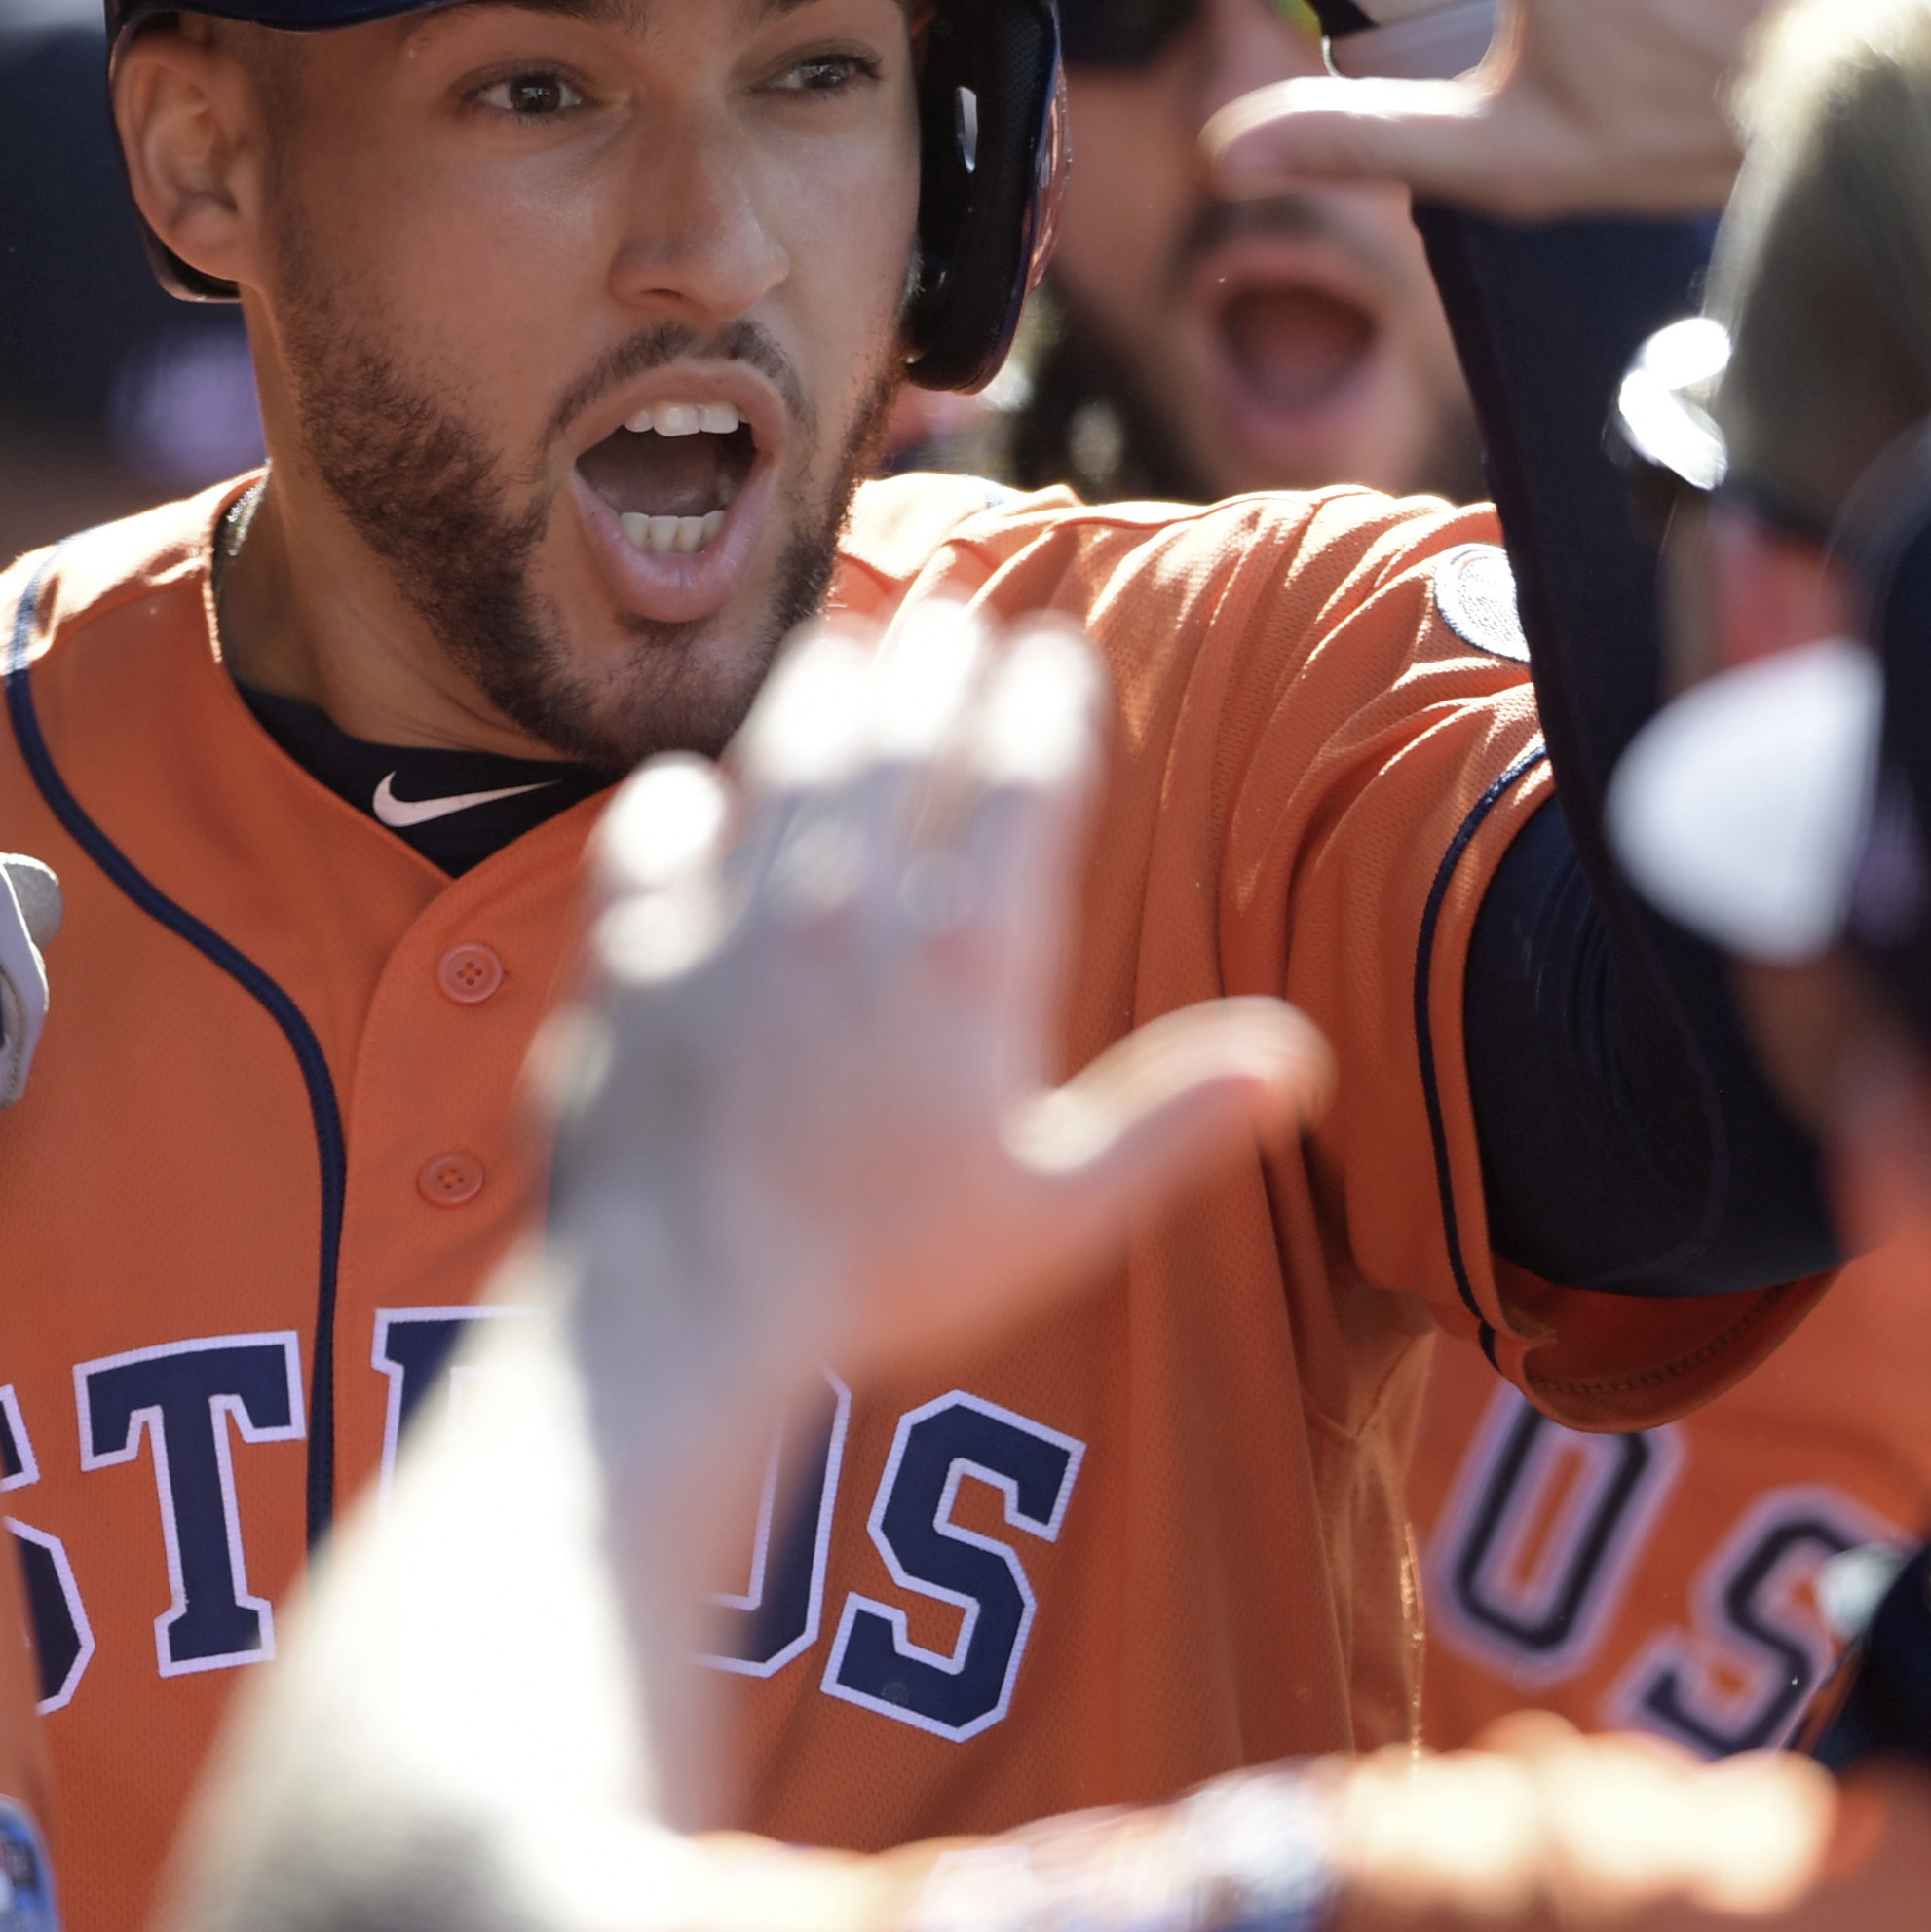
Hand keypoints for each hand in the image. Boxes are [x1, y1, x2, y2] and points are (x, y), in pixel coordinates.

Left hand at [541, 610, 1327, 1414]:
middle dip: (942, 660)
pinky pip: (653, 828)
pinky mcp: (631, 949)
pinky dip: (680, 794)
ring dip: (824, 688)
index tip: (1059, 653)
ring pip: (785, 754)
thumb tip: (1299, 1058)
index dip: (1046, 697)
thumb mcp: (1058, 1211)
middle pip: (907, 733)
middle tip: (962, 624)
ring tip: (848, 648)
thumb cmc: (881, 1277)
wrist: (682, 1307)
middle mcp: (852, 905)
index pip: (1023, 776)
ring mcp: (732, 915)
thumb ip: (1176, 1119)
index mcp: (969, 956)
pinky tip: (695, 785)